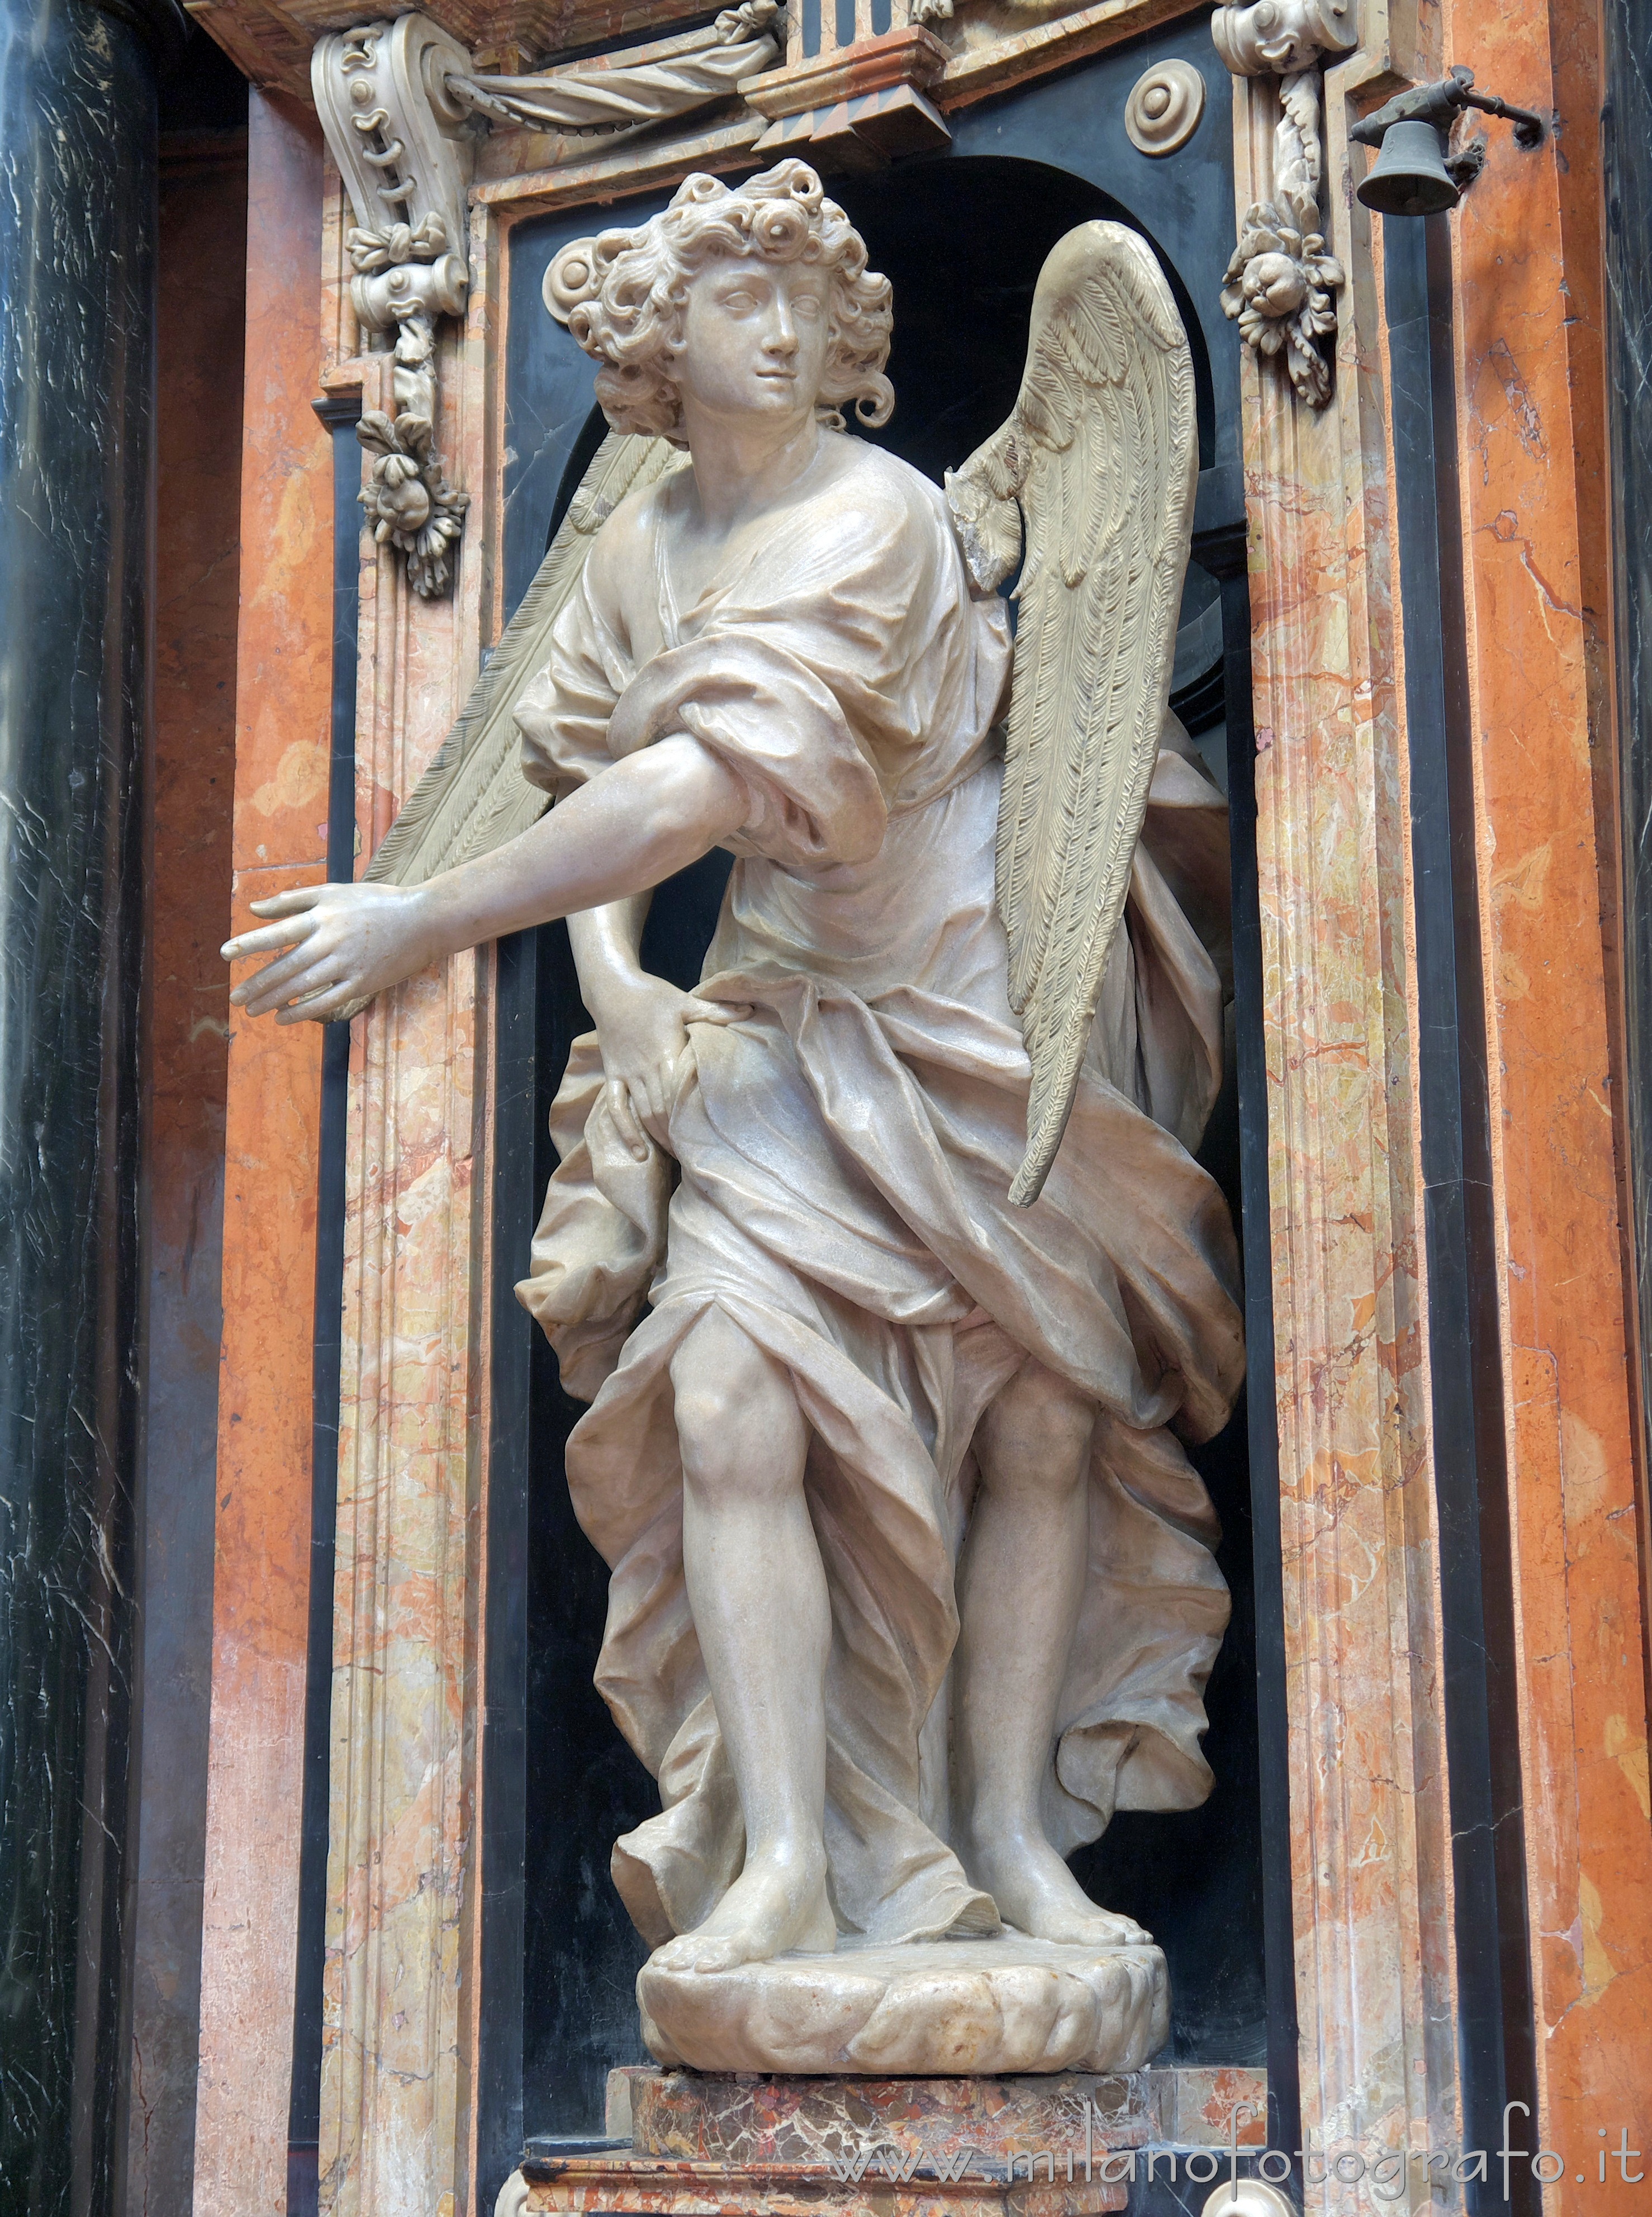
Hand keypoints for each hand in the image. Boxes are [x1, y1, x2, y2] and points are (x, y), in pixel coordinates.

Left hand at [221, 880, 437, 1022]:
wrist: (423, 920)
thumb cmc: (375, 902)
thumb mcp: (334, 892)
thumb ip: (293, 900)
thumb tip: (254, 909)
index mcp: (324, 916)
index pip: (280, 931)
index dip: (251, 943)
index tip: (226, 954)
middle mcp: (333, 940)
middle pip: (287, 965)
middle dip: (258, 983)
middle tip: (235, 998)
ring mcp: (348, 964)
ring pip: (304, 986)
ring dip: (274, 1000)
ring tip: (252, 1010)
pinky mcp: (362, 983)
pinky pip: (327, 1001)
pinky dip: (302, 1011)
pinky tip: (283, 1017)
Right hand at [592, 973, 741, 1157]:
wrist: (611, 988)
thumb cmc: (651, 995)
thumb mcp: (685, 1000)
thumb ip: (716, 1011)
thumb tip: (750, 1010)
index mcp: (666, 1052)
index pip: (680, 1093)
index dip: (692, 1117)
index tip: (709, 1135)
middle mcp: (645, 1068)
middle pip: (662, 1110)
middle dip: (678, 1135)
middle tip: (697, 1155)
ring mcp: (627, 1074)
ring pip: (643, 1113)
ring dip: (659, 1137)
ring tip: (678, 1157)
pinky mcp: (612, 1076)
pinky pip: (616, 1109)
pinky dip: (626, 1132)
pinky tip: (639, 1154)